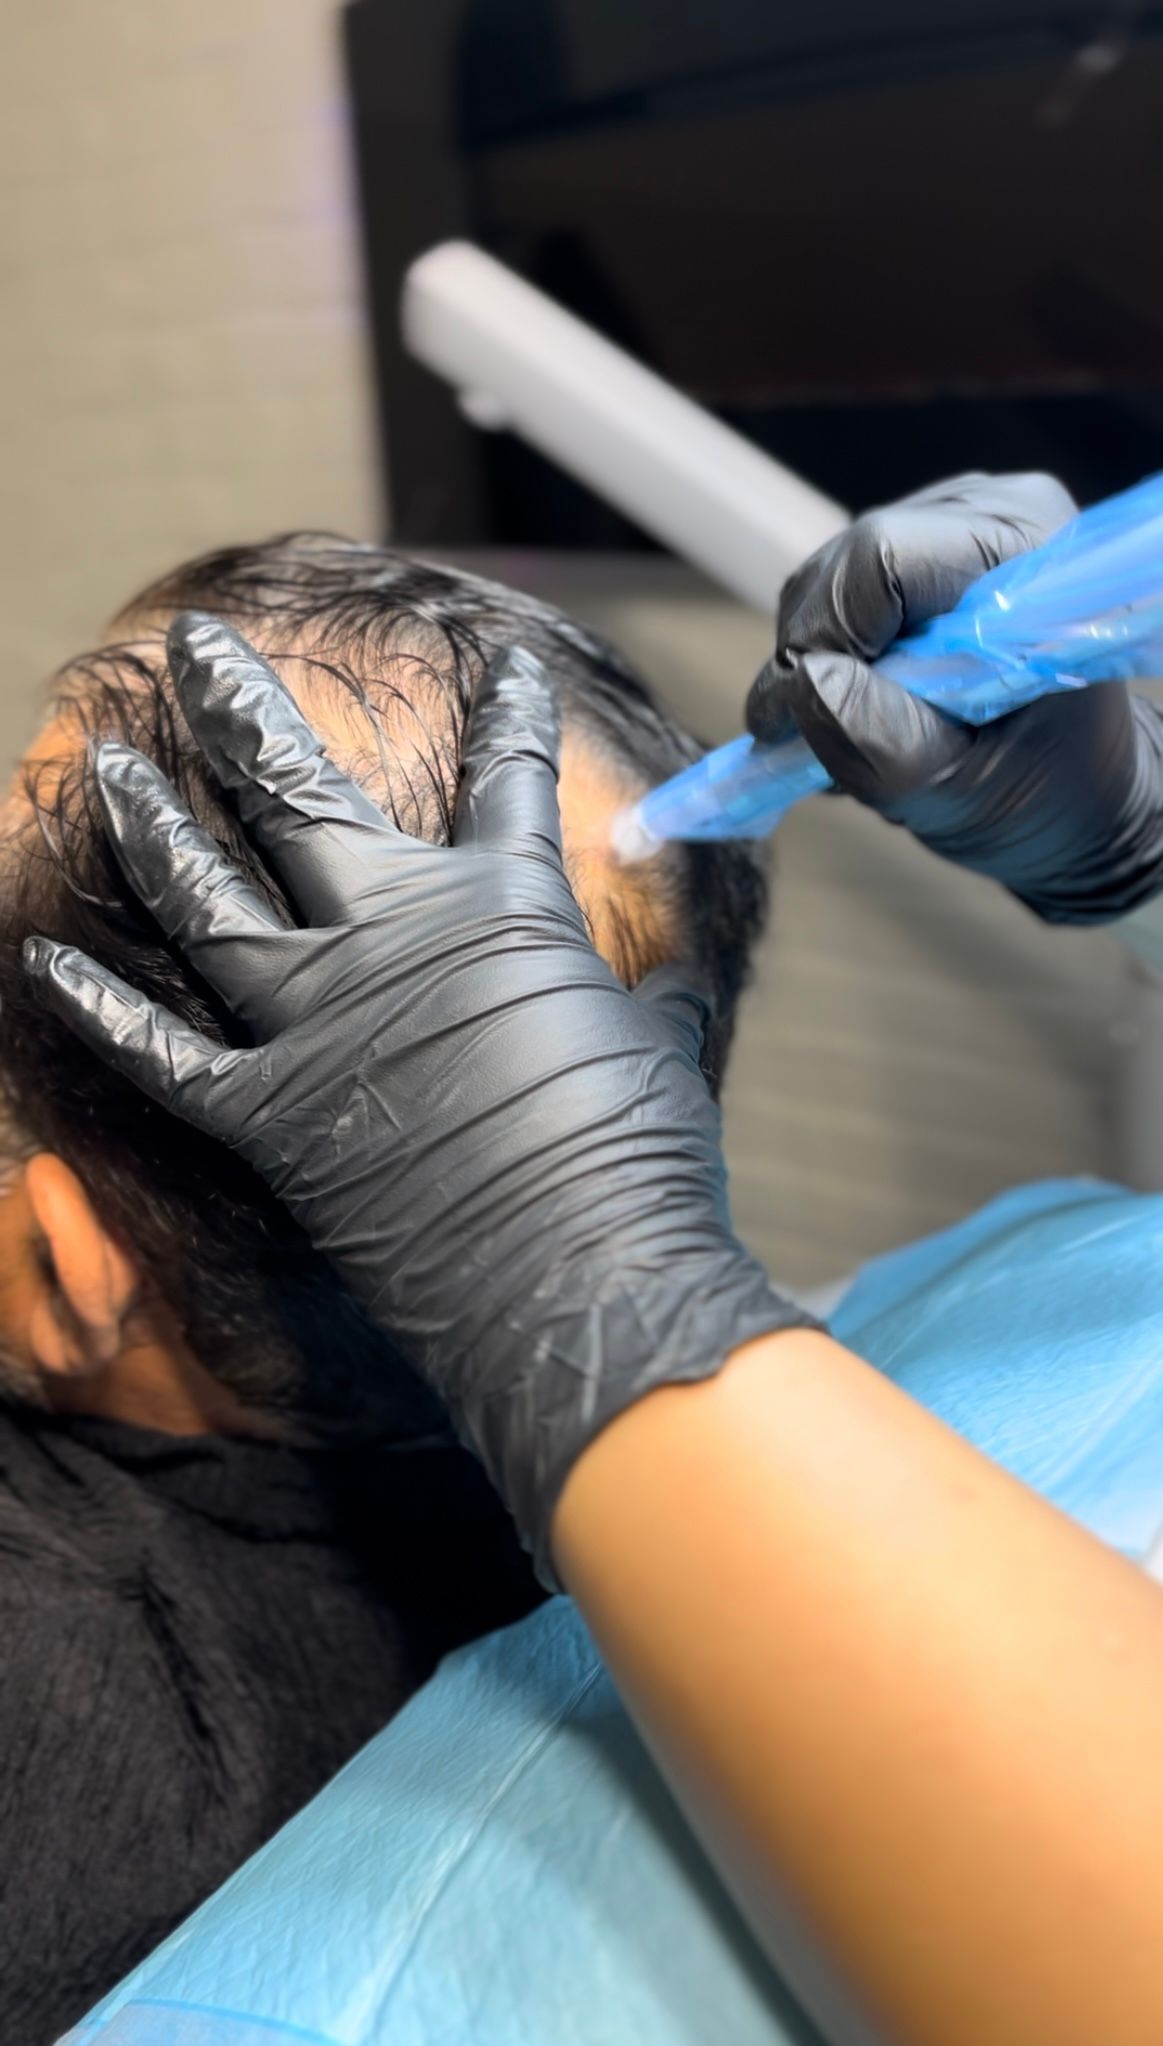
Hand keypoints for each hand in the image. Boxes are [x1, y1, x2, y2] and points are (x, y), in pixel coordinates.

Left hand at [25, 616, 803, 1574]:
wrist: (581, 1276)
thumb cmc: (638, 1162)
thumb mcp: (660, 1047)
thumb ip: (653, 992)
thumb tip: (675, 977)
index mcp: (506, 907)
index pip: (506, 776)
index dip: (508, 711)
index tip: (500, 660)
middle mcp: (394, 935)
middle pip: (293, 791)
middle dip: (236, 707)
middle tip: (194, 649)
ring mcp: (320, 1018)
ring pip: (206, 900)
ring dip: (149, 828)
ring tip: (105, 767)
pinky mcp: (272, 1111)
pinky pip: (162, 1055)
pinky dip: (102, 1012)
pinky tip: (45, 964)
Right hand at [747, 472, 1162, 921]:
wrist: (1076, 792)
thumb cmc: (1044, 792)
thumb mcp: (964, 794)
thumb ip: (884, 743)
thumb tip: (803, 685)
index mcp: (1025, 553)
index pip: (881, 557)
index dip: (831, 636)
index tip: (819, 713)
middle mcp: (989, 514)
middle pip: (843, 563)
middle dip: (819, 654)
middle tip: (830, 735)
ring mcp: (948, 523)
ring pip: (824, 578)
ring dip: (820, 661)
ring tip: (859, 726)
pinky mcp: (914, 549)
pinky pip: (831, 591)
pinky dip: (829, 656)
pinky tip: (862, 702)